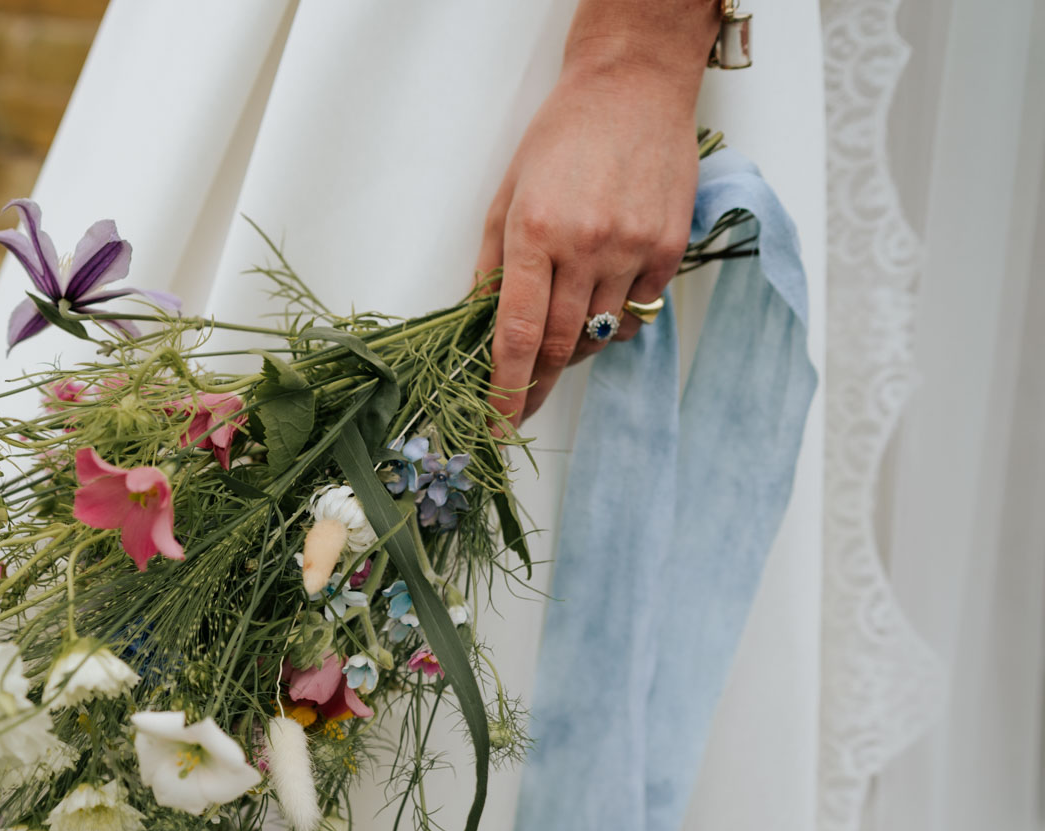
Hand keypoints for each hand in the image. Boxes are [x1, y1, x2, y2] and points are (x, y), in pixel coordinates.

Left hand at [477, 12, 716, 427]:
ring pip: (601, 335)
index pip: (518, 334)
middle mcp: (586, 246)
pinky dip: (615, 321)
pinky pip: (639, 312)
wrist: (632, 89)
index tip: (497, 425)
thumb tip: (477, 328)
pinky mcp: (668, 247)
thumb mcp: (506, 197)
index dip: (506, 389)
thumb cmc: (560, 138)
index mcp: (535, 234)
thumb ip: (492, 267)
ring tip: (562, 333)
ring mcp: (632, 248)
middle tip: (522, 404)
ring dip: (575, 350)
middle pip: (559, 346)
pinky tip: (601, 300)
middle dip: (537, 384)